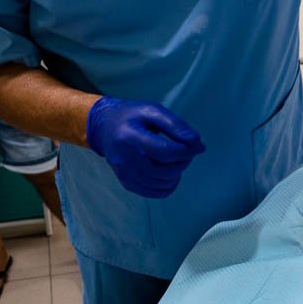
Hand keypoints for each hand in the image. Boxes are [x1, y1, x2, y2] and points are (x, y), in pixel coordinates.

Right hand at [86, 96, 205, 197]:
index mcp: (130, 137)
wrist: (105, 127)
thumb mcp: (153, 111)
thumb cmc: (133, 117)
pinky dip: (169, 184)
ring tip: (177, 158)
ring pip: (163, 183)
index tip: (197, 144)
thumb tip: (197, 144)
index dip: (188, 150)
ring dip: (178, 172)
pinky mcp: (127, 183)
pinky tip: (169, 171)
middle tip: (186, 150)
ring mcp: (124, 174)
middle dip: (184, 161)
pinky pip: (156, 192)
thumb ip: (176, 125)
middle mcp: (124, 159)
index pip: (166, 152)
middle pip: (166, 170)